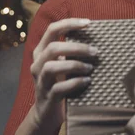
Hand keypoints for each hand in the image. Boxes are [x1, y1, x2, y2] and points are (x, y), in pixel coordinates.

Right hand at [29, 18, 96, 132]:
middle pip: (53, 48)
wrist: (48, 112)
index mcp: (42, 51)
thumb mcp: (63, 63)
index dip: (69, 24)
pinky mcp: (47, 97)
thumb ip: (72, 50)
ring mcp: (41, 81)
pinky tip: (87, 81)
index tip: (88, 23)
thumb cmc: (60, 81)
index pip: (52, 30)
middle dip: (76, 47)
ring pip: (52, 67)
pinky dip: (75, 82)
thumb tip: (97, 37)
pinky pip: (59, 88)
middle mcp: (38, 64)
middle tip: (95, 52)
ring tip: (90, 68)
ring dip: (75, 65)